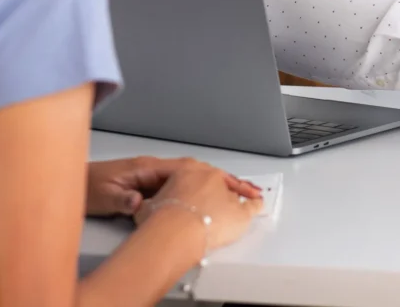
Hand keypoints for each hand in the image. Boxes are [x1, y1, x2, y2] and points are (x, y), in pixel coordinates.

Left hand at [86, 156, 260, 218]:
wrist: (71, 185)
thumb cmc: (86, 187)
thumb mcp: (104, 195)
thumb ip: (124, 198)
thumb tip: (139, 202)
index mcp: (148, 167)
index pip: (188, 169)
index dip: (213, 177)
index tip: (234, 184)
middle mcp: (154, 169)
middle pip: (198, 171)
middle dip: (225, 180)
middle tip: (249, 190)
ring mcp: (154, 177)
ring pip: (193, 178)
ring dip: (216, 184)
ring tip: (239, 193)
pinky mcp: (150, 188)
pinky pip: (182, 187)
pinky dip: (201, 190)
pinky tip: (210, 200)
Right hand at [133, 159, 262, 251]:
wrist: (175, 229)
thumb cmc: (161, 218)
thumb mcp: (148, 205)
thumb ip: (150, 203)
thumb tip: (142, 207)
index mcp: (189, 170)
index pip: (198, 175)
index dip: (201, 185)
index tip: (203, 190)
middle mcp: (211, 176)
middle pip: (218, 181)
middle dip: (218, 191)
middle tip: (218, 202)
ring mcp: (227, 193)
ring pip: (234, 192)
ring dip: (236, 197)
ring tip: (235, 204)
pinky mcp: (240, 212)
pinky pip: (252, 205)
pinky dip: (254, 204)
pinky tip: (257, 205)